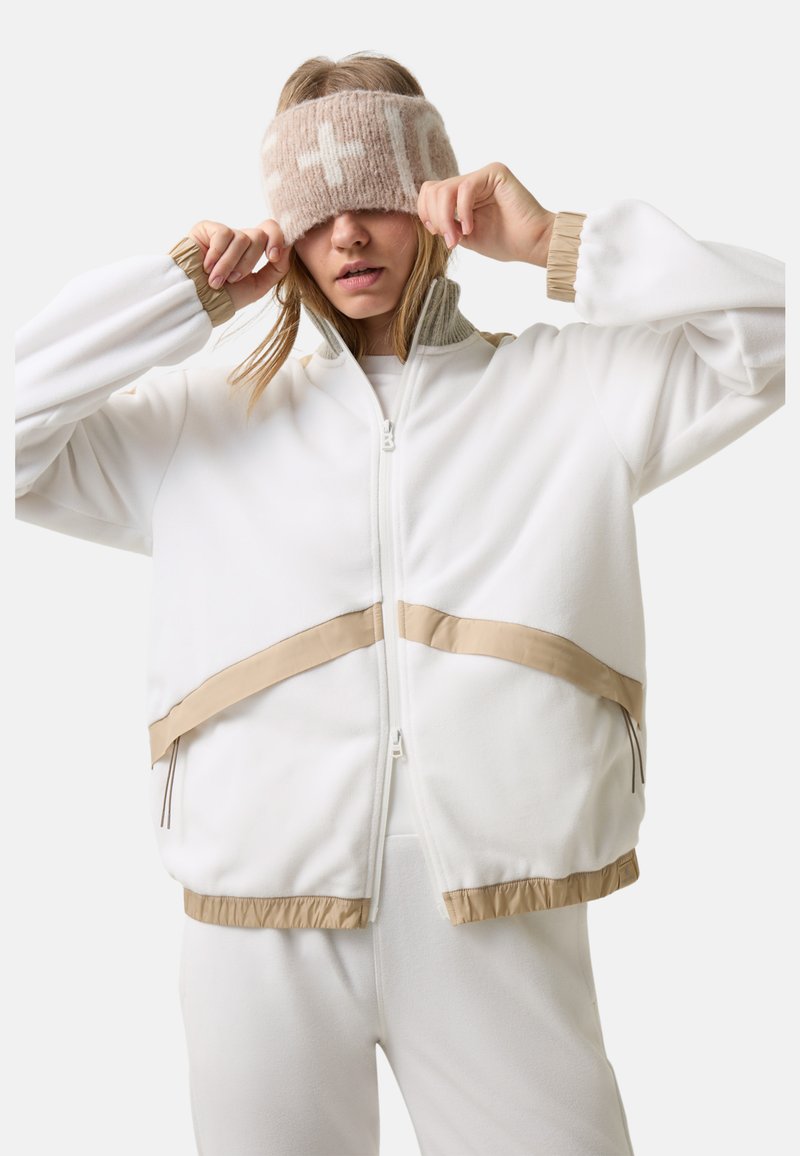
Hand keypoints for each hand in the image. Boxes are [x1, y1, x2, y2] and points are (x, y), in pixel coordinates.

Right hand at [187, 219, 292, 308]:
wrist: (198, 300)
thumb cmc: (226, 296)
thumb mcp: (258, 286)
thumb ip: (278, 268)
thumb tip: (289, 246)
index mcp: (252, 250)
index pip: (271, 230)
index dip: (277, 239)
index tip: (272, 257)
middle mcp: (239, 239)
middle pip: (259, 236)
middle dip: (248, 262)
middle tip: (232, 280)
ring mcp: (224, 233)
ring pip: (242, 238)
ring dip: (230, 264)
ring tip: (216, 279)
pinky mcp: (207, 228)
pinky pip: (223, 234)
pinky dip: (217, 255)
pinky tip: (206, 267)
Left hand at [417, 163, 555, 266]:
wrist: (532, 244)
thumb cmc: (505, 242)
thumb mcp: (464, 236)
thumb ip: (446, 224)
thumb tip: (426, 218)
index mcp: (462, 194)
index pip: (430, 192)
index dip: (426, 214)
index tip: (440, 235)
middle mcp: (471, 181)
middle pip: (432, 189)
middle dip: (435, 219)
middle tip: (450, 241)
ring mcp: (482, 175)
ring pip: (444, 189)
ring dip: (445, 218)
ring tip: (458, 238)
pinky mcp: (495, 172)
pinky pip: (465, 188)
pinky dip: (462, 212)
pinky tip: (470, 228)